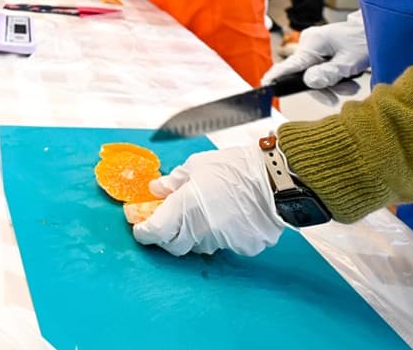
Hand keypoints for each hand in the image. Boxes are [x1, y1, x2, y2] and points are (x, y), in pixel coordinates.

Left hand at [130, 145, 284, 256]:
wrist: (273, 179)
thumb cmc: (234, 167)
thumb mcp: (196, 166)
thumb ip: (173, 182)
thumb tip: (156, 189)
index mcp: (184, 208)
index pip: (154, 231)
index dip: (143, 232)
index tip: (138, 227)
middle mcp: (200, 230)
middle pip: (173, 245)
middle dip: (165, 236)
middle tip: (165, 221)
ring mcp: (221, 241)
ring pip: (198, 245)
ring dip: (192, 233)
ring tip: (200, 212)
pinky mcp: (241, 247)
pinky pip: (222, 244)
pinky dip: (217, 233)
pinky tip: (224, 216)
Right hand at [263, 10, 368, 89]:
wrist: (380, 32)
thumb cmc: (365, 41)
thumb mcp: (350, 62)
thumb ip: (329, 73)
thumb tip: (309, 82)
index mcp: (313, 42)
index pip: (291, 64)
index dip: (277, 76)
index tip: (265, 85)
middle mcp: (310, 43)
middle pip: (305, 75)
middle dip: (323, 87)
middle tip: (338, 97)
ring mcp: (315, 47)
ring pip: (315, 75)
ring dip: (332, 84)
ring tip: (350, 85)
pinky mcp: (321, 52)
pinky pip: (321, 70)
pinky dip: (334, 78)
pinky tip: (347, 79)